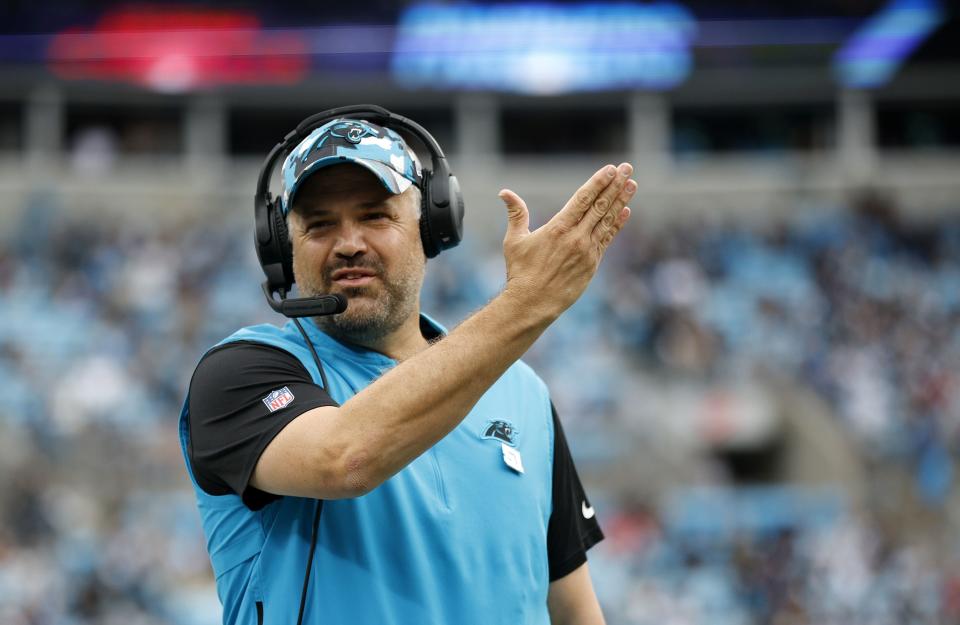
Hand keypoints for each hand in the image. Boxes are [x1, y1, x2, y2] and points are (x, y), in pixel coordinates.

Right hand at [498, 162, 634, 321]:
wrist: (533, 303)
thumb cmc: (520, 272)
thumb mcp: (514, 240)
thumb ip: (516, 214)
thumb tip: (504, 192)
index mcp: (558, 228)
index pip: (583, 199)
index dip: (598, 182)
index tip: (611, 169)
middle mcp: (576, 237)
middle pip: (600, 205)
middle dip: (615, 185)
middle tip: (628, 168)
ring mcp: (587, 251)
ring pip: (607, 220)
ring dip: (621, 201)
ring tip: (633, 184)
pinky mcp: (592, 264)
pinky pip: (607, 239)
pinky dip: (617, 225)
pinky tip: (626, 212)